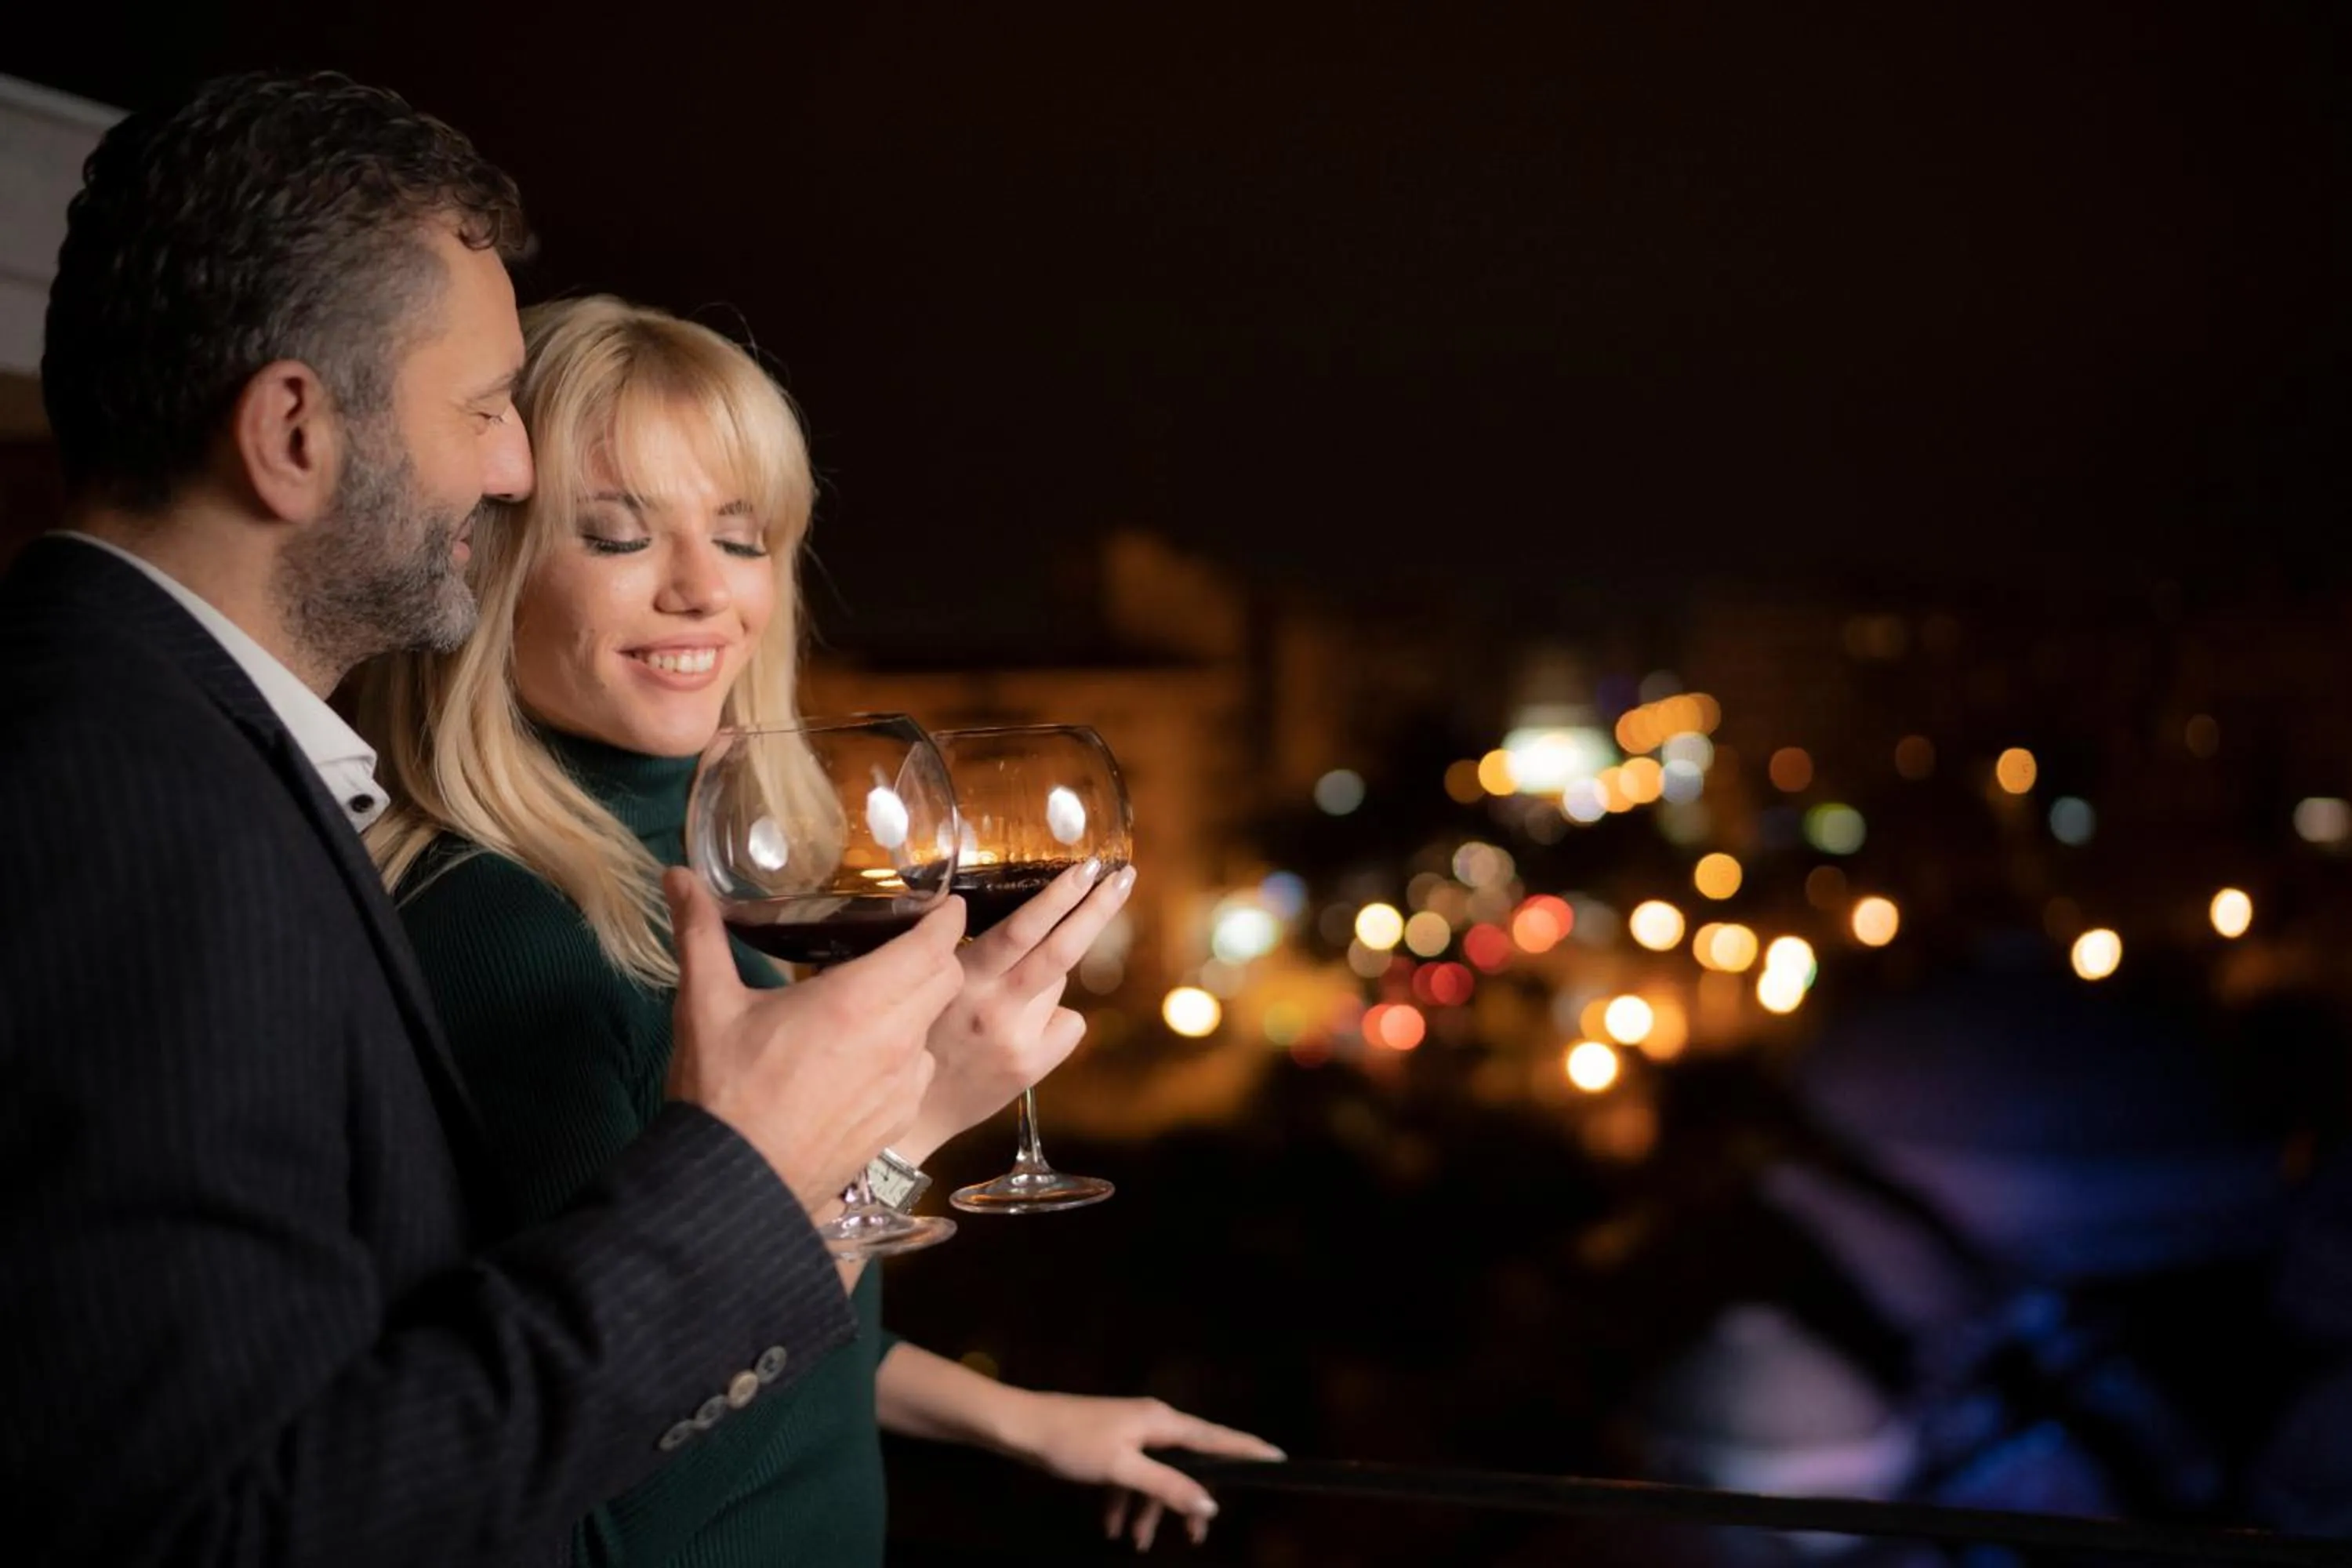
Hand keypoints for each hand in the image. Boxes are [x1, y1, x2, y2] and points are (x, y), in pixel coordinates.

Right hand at [663, 869, 964, 1212]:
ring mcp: (902, 1085)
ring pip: (932, 1028)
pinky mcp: (898, 1120)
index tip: (943, 905)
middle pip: (945, 980)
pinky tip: (863, 1059)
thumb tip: (678, 876)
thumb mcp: (706, 1004)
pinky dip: (903, 1055)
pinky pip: (917, 1072)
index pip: (933, 944)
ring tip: (875, 1005)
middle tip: (904, 945)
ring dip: (916, 1009)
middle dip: (934, 956)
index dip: (945, 919)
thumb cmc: (721, 1090)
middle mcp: (895, 1039)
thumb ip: (699, 933)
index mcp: (859, 1000)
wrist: (735, 1183)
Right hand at [898, 860, 1136, 1162]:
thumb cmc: (924, 1035)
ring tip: (1010, 996)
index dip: (1057, 896)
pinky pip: (1069, 1022)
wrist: (916, 1112)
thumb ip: (974, 955)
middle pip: (1060, 949)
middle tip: (1121, 876)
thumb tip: (1030, 923)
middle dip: (1096, 908)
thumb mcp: (934, 985)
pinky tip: (1027, 1031)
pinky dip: (1057, 1018)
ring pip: (1060, 983)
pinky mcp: (1032, 1066)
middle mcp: (992, 1006)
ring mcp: (1017, 1039)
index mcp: (961, 977)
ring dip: (1048, 974)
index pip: (1020, 927)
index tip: (1084, 867)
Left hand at [1003, 1391, 1283, 1551]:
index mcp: (1160, 1421)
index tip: (1278, 1457)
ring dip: (1149, 1509)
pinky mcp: (1110, 1444)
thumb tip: (1208, 1503)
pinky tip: (1111, 1526)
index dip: (1246, 1449)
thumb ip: (1166, 1486)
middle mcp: (1151, 1421)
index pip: (1215, 1437)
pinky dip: (1124, 1501)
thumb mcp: (1121, 1470)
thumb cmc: (1069, 1442)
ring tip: (1135, 1542)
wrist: (1019, 1428)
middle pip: (1187, 1464)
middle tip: (1193, 1538)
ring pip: (1156, 1475)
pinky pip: (1130, 1475)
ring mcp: (1129, 1432)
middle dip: (1187, 1501)